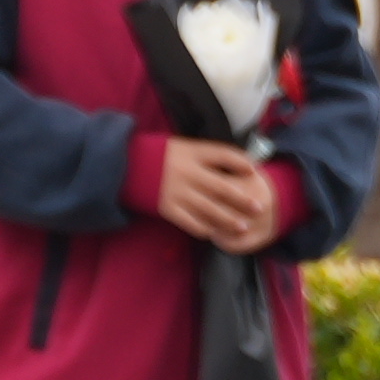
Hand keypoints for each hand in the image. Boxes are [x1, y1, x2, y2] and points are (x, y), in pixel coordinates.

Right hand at [151, 139, 286, 250]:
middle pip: (223, 187)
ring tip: (244, 227)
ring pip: (211, 209)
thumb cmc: (152, 155)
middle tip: (260, 208)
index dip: (241, 162)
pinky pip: (191, 222)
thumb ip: (200, 154)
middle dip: (243, 199)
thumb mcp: (177, 146)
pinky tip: (214, 233)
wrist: (120, 165)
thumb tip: (229, 162)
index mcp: (191, 152)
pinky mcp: (167, 208)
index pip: (223, 154)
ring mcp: (177, 192)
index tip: (254, 170)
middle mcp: (188, 172)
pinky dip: (205, 228)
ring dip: (229, 220)